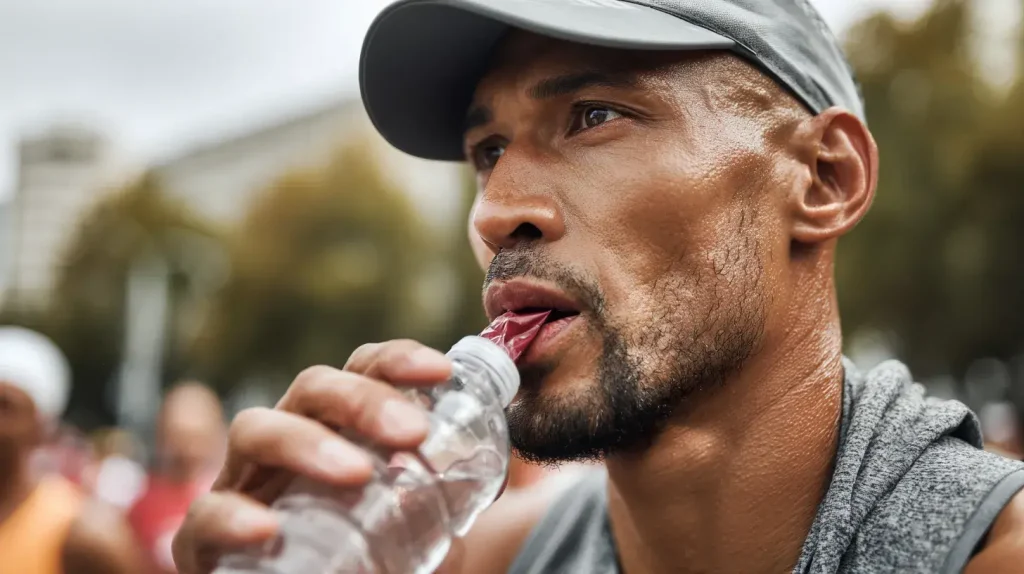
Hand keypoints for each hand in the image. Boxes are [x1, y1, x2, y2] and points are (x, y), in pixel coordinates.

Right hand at [172, 340, 453, 573]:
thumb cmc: (378, 565)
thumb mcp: (425, 528)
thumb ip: (454, 497)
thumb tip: (511, 468)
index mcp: (338, 432)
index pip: (361, 373)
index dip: (396, 361)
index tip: (442, 371)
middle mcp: (288, 450)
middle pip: (311, 389)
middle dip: (361, 399)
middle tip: (412, 432)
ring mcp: (244, 490)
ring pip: (254, 430)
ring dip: (307, 442)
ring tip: (358, 474)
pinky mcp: (208, 548)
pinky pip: (206, 519)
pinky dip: (233, 517)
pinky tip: (270, 528)